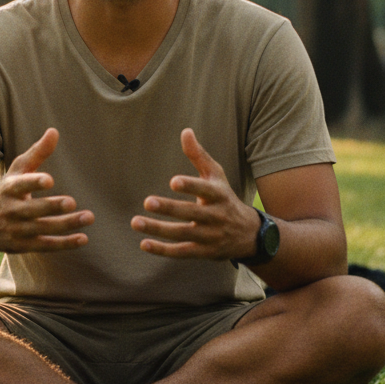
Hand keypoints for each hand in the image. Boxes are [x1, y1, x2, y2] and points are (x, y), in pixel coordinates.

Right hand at [0, 129, 92, 252]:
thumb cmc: (7, 192)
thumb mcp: (17, 172)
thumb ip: (37, 153)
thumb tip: (54, 131)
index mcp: (8, 189)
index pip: (20, 185)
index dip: (34, 183)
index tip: (50, 180)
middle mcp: (10, 211)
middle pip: (32, 210)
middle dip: (51, 206)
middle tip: (72, 202)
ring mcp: (17, 230)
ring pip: (42, 228)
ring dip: (66, 224)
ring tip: (89, 216)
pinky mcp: (24, 246)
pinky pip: (46, 246)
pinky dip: (65, 243)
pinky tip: (83, 238)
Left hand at [130, 128, 258, 260]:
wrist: (248, 234)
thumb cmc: (225, 198)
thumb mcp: (216, 176)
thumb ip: (199, 155)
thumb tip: (185, 131)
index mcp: (219, 195)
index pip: (205, 190)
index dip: (191, 186)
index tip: (173, 181)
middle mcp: (216, 216)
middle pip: (191, 213)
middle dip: (169, 208)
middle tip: (147, 202)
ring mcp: (210, 236)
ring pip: (183, 233)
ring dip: (159, 229)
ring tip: (135, 222)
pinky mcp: (204, 252)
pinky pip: (182, 252)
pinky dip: (163, 250)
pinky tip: (144, 243)